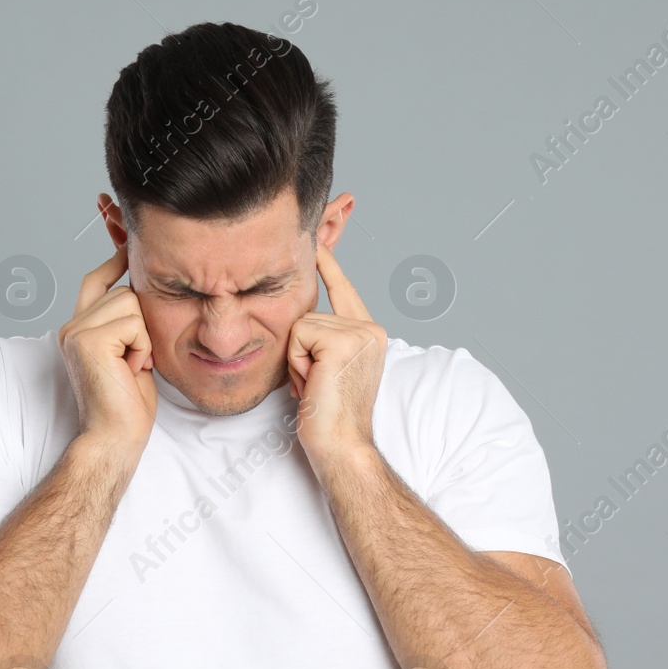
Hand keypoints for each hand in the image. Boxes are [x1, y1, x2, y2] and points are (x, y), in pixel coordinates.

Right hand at [58, 242, 156, 462]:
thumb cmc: (128, 404)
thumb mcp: (132, 352)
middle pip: (123, 290)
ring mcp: (75, 331)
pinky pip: (133, 323)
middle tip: (135, 361)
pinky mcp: (87, 339)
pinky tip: (131, 369)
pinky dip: (142, 347)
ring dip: (143, 337)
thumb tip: (141, 288)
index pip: (96, 279)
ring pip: (129, 303)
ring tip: (132, 366)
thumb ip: (128, 322)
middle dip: (141, 325)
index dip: (115, 257)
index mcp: (79, 328)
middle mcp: (71, 326)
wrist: (115, 438)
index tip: (122, 231)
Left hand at [287, 243, 386, 473]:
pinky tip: (314, 384)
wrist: (342, 447)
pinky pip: (297, 335)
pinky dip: (296, 363)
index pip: (343, 287)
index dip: (328, 260)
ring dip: (297, 360)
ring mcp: (361, 332)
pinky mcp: (343, 341)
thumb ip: (320, 338)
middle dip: (299, 351)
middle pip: (307, 313)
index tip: (326, 221)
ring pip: (299, 325)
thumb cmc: (328, 417)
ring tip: (316, 385)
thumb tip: (300, 317)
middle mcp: (371, 328)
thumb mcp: (324, 367)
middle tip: (316, 383)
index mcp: (369, 332)